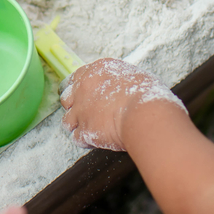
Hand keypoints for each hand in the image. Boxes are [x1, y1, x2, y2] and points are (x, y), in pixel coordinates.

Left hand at [60, 58, 185, 151]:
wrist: (145, 114)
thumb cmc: (148, 95)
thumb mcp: (135, 76)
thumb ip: (120, 80)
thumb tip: (122, 86)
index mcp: (95, 71)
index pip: (74, 78)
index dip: (78, 89)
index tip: (85, 96)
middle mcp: (83, 88)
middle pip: (66, 98)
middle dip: (75, 107)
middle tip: (88, 114)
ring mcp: (81, 110)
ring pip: (67, 120)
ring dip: (77, 126)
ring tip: (93, 129)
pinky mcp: (83, 130)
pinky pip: (76, 138)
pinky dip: (85, 141)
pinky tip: (98, 141)